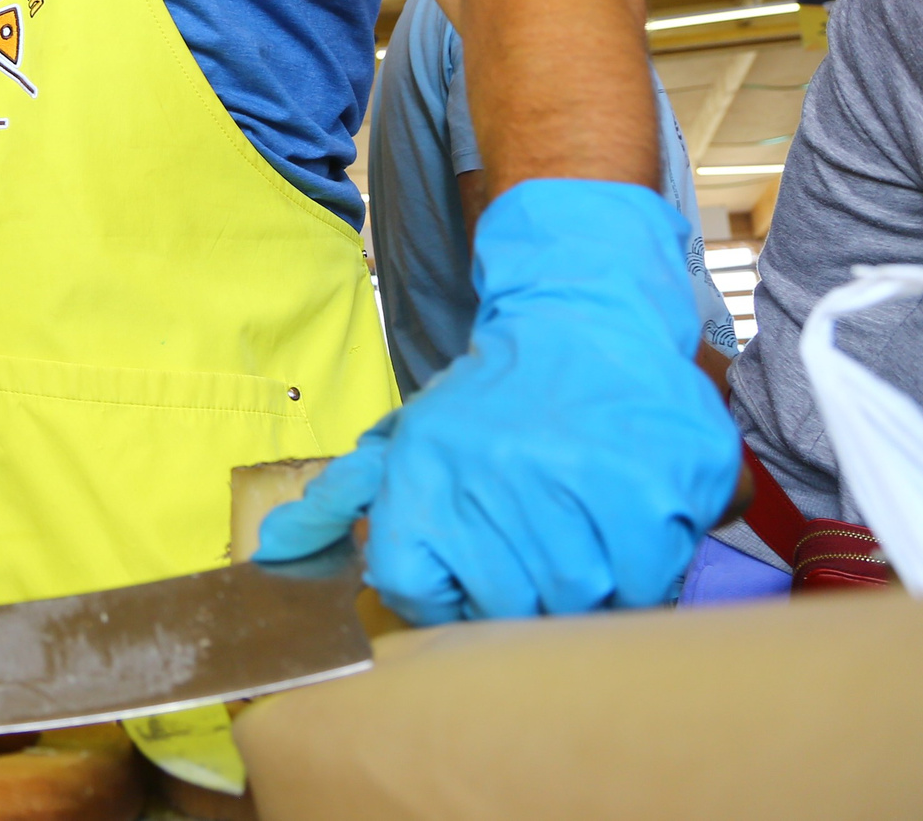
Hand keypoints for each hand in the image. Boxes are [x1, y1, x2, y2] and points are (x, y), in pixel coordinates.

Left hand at [255, 179, 739, 620]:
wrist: (584, 318)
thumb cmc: (489, 400)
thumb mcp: (405, 438)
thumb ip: (339, 500)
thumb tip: (272, 552)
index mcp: (422, 471)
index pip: (413, 588)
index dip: (444, 599)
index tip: (466, 580)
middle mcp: (491, 479)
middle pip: (505, 605)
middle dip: (520, 594)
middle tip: (534, 553)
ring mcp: (575, 485)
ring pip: (578, 599)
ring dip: (584, 583)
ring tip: (578, 530)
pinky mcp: (650, 489)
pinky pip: (643, 578)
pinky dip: (639, 567)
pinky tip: (624, 523)